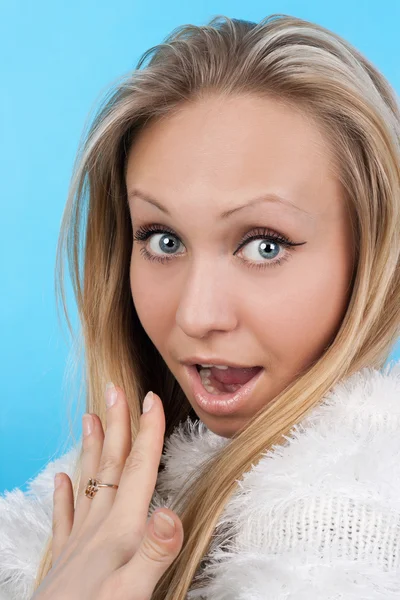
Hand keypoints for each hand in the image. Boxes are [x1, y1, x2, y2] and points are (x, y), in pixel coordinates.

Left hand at [32, 387, 183, 599]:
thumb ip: (154, 553)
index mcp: (121, 529)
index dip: (148, 432)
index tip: (151, 399)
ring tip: (90, 418)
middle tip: (114, 390)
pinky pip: (65, 516)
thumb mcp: (133, 592)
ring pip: (89, 482)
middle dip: (117, 425)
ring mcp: (80, 540)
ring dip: (93, 448)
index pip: (139, 469)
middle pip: (112, 465)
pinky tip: (62, 479)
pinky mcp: (66, 558)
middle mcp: (99, 526)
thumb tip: (170, 511)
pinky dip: (65, 493)